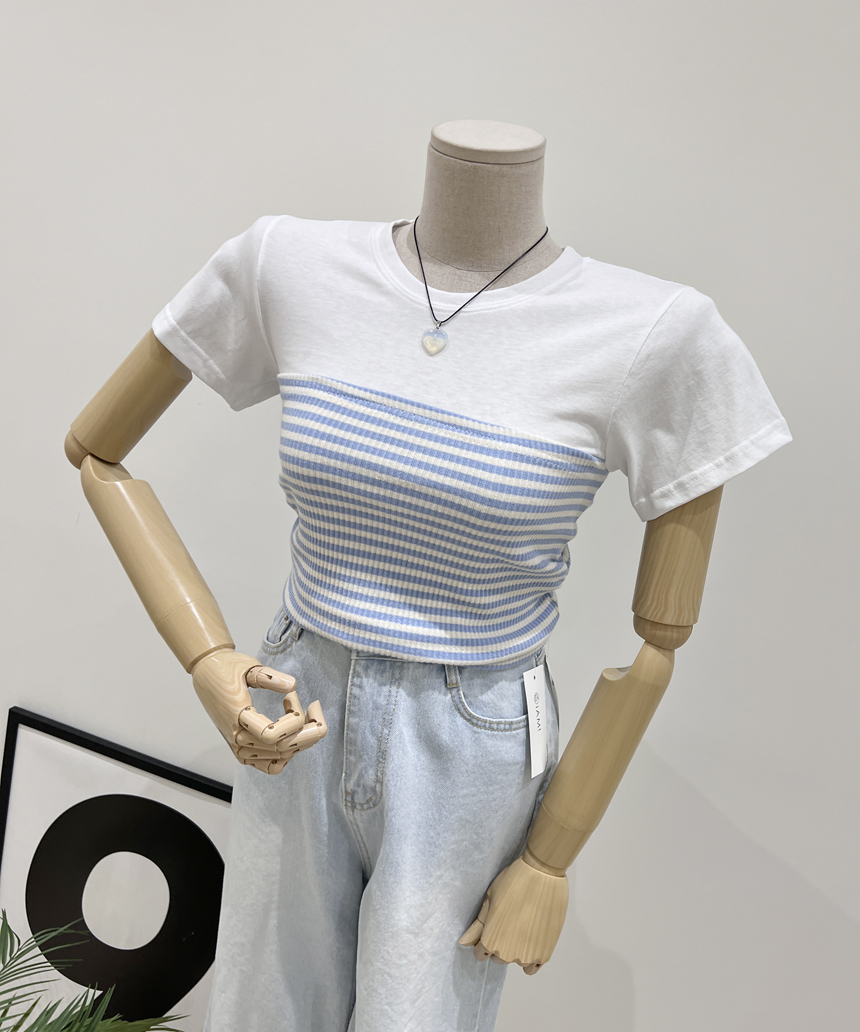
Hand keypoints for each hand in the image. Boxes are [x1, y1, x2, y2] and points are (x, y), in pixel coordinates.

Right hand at [191, 649, 326, 773]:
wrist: (207, 673)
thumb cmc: (227, 668)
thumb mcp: (248, 666)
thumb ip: (270, 677)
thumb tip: (292, 685)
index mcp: (236, 718)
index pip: (272, 736)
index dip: (293, 718)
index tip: (292, 695)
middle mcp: (237, 739)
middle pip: (283, 748)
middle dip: (309, 730)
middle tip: (315, 707)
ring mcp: (240, 748)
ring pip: (281, 757)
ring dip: (302, 739)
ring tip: (306, 715)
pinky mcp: (243, 751)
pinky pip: (271, 765)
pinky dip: (287, 755)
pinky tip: (293, 734)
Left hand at [458, 856, 568, 974]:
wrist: (543, 875)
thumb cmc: (513, 884)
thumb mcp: (489, 901)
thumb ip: (477, 927)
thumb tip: (463, 942)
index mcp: (490, 941)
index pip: (480, 954)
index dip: (483, 940)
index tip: (492, 927)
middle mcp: (507, 954)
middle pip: (498, 957)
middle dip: (500, 943)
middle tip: (508, 921)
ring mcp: (527, 956)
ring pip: (516, 960)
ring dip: (516, 949)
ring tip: (522, 924)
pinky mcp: (545, 953)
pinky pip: (532, 967)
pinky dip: (530, 958)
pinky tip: (531, 939)